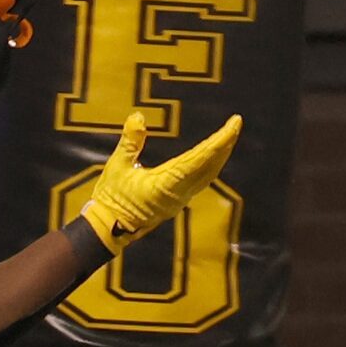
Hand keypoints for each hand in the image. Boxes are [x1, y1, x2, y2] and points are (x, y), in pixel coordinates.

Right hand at [78, 111, 240, 253]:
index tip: (234, 124)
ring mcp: (180, 199)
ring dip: (220, 154)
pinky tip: (214, 155)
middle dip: (225, 144)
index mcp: (166, 185)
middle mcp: (179, 194)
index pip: (200, 159)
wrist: (109, 229)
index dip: (219, 141)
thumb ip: (130, 141)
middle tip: (236, 123)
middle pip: (210, 166)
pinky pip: (200, 181)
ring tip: (229, 136)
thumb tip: (139, 117)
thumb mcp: (117, 166)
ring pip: (208, 174)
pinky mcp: (177, 201)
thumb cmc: (111, 198)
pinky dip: (210, 165)